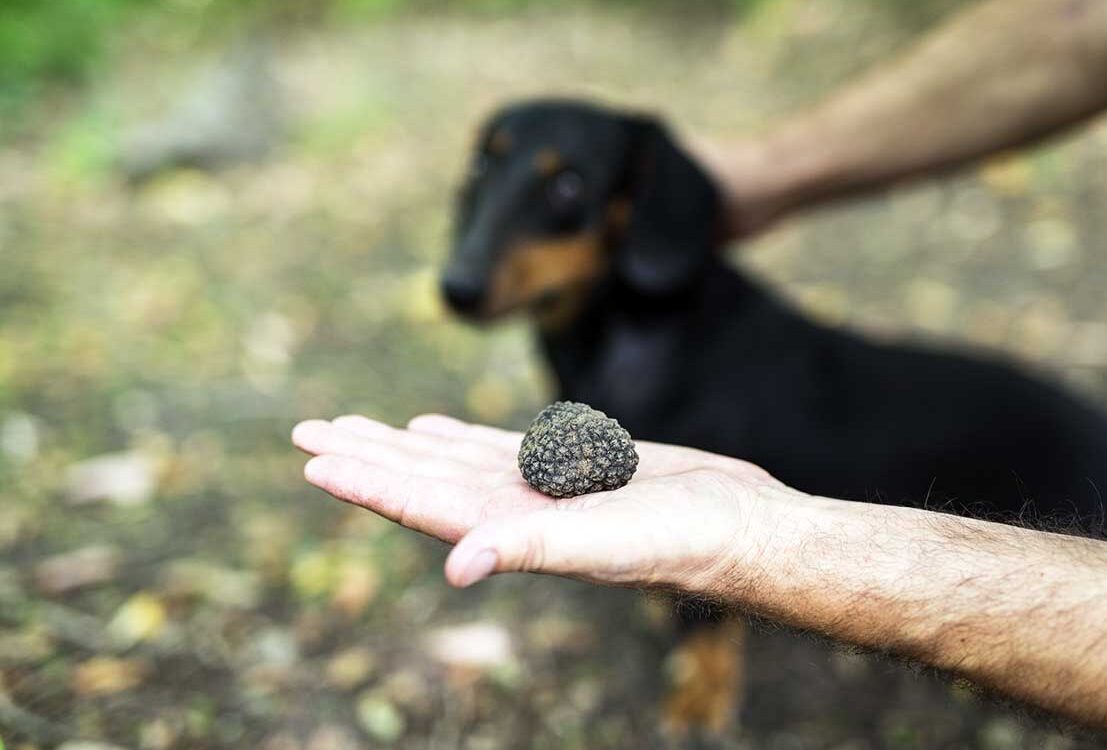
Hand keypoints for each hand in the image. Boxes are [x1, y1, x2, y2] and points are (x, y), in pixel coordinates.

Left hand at [291, 414, 785, 590]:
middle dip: (364, 454)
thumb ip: (530, 547)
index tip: (313, 459)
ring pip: (448, 460)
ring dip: (398, 444)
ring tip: (351, 426)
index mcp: (510, 531)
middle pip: (420, 478)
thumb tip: (459, 566)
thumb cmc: (681, 541)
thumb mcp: (603, 542)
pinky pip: (494, 447)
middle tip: (305, 431)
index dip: (366, 482)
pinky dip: (455, 437)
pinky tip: (430, 428)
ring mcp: (537, 489)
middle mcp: (512, 512)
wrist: (737, 526)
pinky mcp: (567, 466)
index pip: (420, 504)